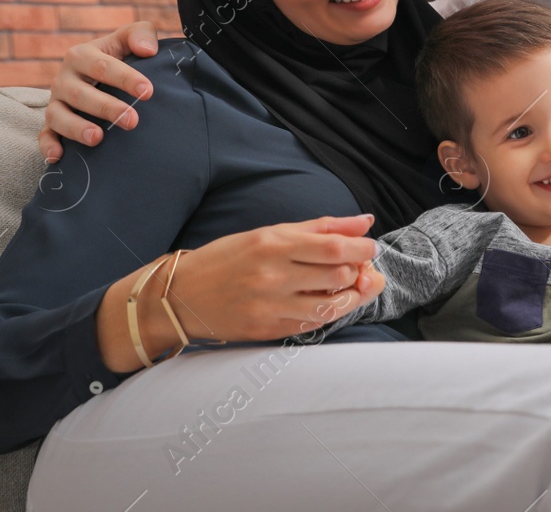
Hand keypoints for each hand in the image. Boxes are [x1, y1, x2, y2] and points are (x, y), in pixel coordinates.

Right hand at [40, 22, 160, 161]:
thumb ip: (140, 34)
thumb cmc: (120, 55)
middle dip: (106, 108)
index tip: (148, 92)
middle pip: (81, 94)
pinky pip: (44, 135)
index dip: (126, 78)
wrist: (100, 76)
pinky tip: (58, 157)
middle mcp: (64, 78)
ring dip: (76, 128)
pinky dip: (48, 146)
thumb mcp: (129, 39)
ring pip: (58, 115)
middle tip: (132, 121)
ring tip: (98, 138)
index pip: (102, 66)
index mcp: (81, 55)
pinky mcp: (51, 123)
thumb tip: (147, 50)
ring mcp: (56, 102)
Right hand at [97, 214, 386, 372]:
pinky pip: (312, 324)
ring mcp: (270, 307)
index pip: (334, 247)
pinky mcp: (268, 330)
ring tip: (350, 285)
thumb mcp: (270, 232)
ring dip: (351, 295)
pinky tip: (328, 300)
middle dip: (359, 271)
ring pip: (331, 305)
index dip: (362, 249)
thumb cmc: (228, 258)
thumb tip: (366, 221)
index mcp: (272, 245)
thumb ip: (321, 227)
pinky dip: (328, 312)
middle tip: (361, 266)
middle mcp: (272, 276)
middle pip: (337, 276)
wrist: (181, 296)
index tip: (370, 247)